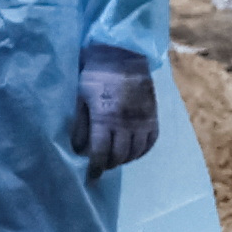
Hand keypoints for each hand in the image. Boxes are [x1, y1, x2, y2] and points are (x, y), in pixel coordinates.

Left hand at [70, 45, 158, 170]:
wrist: (123, 53)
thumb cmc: (96, 74)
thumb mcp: (81, 97)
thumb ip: (80, 124)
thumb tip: (78, 149)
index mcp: (105, 117)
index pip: (100, 153)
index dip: (95, 168)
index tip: (91, 178)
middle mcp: (126, 122)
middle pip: (118, 156)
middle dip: (108, 164)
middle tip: (100, 164)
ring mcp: (142, 120)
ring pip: (135, 152)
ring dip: (124, 159)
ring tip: (114, 157)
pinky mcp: (153, 116)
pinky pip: (150, 143)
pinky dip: (140, 151)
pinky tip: (132, 150)